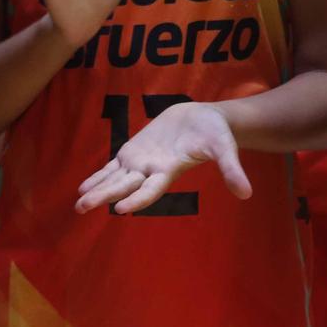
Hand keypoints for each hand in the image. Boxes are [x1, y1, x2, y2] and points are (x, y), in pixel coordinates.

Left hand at [74, 100, 248, 214]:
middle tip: (83, 208)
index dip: (137, 199)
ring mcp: (141, 161)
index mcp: (170, 170)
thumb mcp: (225, 147)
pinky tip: (83, 187)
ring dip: (98, 189)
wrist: (204, 117)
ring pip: (115, 179)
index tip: (121, 209)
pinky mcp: (134, 151)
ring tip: (79, 203)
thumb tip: (247, 194)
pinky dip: (100, 175)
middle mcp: (151, 170)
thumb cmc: (216, 132)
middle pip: (125, 186)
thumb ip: (232, 169)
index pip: (151, 189)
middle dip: (104, 196)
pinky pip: (114, 166)